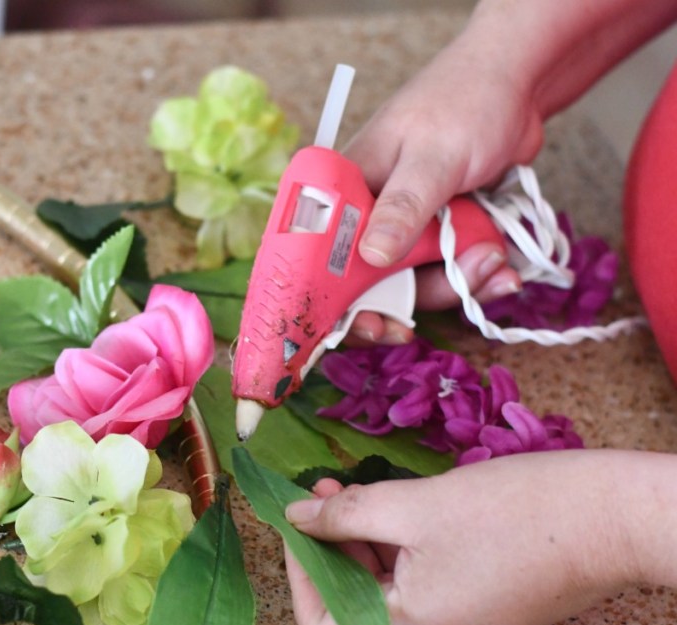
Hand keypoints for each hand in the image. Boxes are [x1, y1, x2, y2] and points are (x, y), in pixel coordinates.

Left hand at [283, 451, 645, 624]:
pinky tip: (390, 510)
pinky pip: (418, 595)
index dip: (300, 575)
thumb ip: (346, 514)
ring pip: (385, 601)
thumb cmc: (514, 511)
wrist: (610, 519)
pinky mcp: (480, 615)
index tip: (298, 523)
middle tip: (321, 494)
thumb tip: (296, 517)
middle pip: (353, 612)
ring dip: (360, 548)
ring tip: (350, 492)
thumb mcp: (415, 505)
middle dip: (329, 551)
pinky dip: (394, 556)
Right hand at [344, 31, 540, 343]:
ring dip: (458, 282)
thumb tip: (370, 256)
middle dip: (416, 297)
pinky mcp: (437, 234)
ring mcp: (404, 228)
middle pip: (371, 284)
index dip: (337, 302)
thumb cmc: (464, 102)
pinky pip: (448, 272)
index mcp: (343, 193)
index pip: (319, 259)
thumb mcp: (432, 157)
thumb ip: (402, 208)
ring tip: (495, 259)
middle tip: (446, 301)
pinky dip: (475, 276)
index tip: (374, 325)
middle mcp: (365, 216)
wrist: (518, 87)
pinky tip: (503, 269)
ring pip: (416, 283)